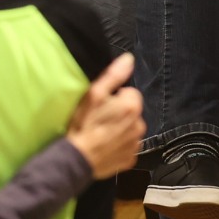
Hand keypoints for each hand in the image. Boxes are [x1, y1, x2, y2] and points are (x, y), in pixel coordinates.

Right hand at [67, 52, 144, 178]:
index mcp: (132, 106)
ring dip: (121, 129)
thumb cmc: (84, 124)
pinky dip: (120, 145)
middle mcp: (140, 124)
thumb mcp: (94, 94)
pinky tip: (106, 146)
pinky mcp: (132, 159)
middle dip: (119, 113)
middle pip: (131, 111)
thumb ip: (114, 75)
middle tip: (100, 119)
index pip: (130, 93)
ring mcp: (136, 144)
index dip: (115, 97)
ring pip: (130, 129)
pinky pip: (128, 147)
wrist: (77, 159)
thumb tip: (129, 59)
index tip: (102, 106)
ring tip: (102, 133)